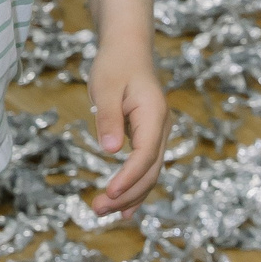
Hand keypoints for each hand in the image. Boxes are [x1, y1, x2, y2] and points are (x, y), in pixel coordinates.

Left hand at [88, 41, 168, 218]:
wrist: (128, 49)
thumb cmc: (115, 64)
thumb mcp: (105, 87)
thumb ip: (108, 118)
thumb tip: (110, 151)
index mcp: (154, 114)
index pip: (146, 154)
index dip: (129, 176)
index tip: (110, 192)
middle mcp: (162, 128)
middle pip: (151, 170)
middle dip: (127, 194)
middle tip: (98, 209)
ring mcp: (159, 134)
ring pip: (150, 174)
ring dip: (130, 196)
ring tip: (103, 212)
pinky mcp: (150, 138)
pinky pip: (146, 168)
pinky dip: (135, 188)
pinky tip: (123, 209)